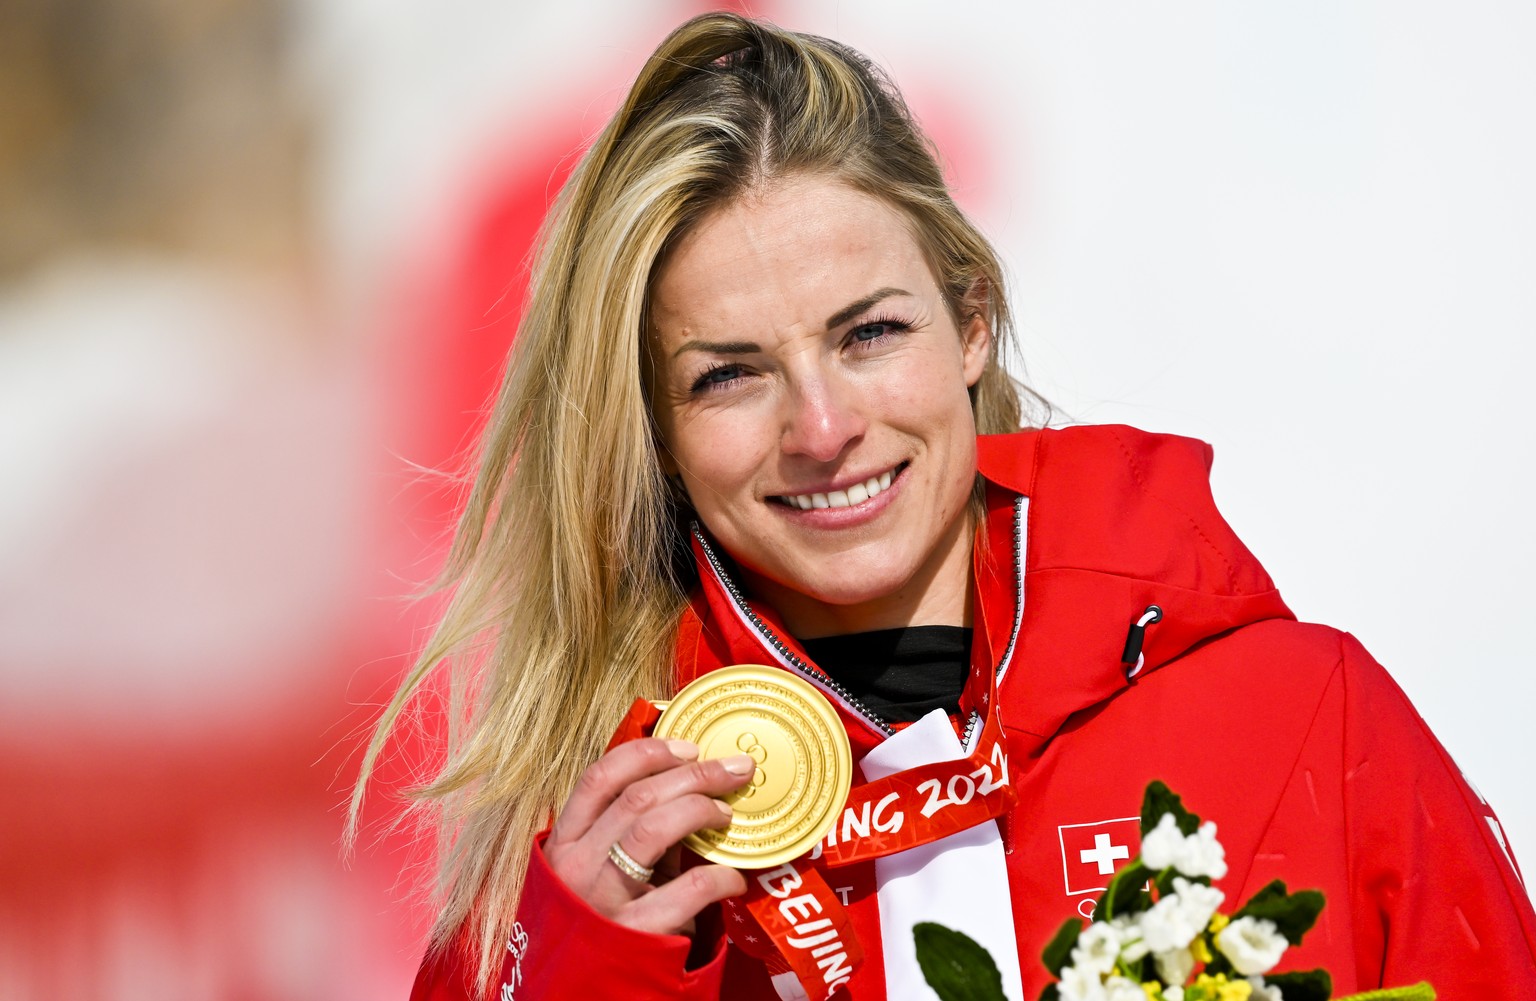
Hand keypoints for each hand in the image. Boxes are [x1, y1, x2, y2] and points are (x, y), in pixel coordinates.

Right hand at [543, 737, 754, 934]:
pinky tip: (734, 878)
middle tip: (734, 770)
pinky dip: (719, 876)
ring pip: (651, 830)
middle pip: (636, 797)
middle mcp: (577, 865)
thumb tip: (693, 786)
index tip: (689, 747)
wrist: (582, 992)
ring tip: (726, 814)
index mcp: (565, 840)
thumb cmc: (600, 918)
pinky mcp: (635, 935)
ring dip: (699, 810)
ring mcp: (602, 900)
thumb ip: (635, 832)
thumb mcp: (601, 869)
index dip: (648, 753)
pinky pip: (686, 889)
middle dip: (694, 775)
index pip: (600, 777)